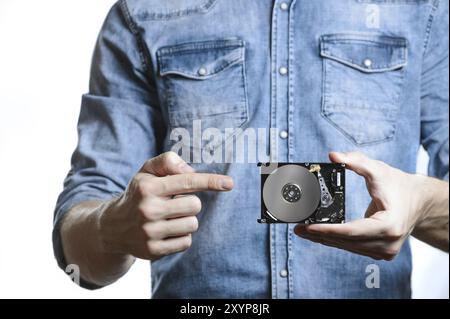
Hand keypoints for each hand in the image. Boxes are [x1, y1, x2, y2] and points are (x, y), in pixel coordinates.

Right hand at [98, 152, 233, 260]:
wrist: (113, 227)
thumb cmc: (139, 193)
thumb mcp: (147, 171)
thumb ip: (168, 161)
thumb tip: (191, 172)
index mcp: (147, 187)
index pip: (187, 182)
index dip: (210, 181)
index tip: (229, 183)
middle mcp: (147, 210)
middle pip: (195, 205)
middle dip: (190, 203)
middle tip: (174, 203)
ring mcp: (149, 232)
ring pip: (192, 225)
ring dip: (186, 220)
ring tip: (169, 218)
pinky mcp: (153, 251)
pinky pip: (186, 242)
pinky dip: (181, 236)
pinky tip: (167, 231)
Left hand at [294, 151, 427, 260]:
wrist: (419, 201)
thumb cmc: (399, 186)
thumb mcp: (379, 170)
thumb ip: (356, 162)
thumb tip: (333, 155)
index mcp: (388, 226)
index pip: (350, 231)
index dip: (326, 230)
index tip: (308, 227)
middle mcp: (387, 243)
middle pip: (346, 242)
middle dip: (319, 235)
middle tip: (298, 228)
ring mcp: (384, 251)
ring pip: (347, 247)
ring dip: (324, 239)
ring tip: (304, 231)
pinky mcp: (380, 252)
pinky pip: (353, 247)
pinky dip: (336, 240)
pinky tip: (320, 235)